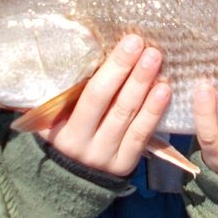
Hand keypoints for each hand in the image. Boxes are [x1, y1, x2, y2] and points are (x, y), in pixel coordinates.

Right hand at [36, 34, 170, 176]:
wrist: (71, 174)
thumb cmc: (64, 128)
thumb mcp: (53, 115)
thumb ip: (61, 92)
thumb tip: (78, 50)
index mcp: (60, 128)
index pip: (91, 95)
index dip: (113, 69)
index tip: (130, 42)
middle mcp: (80, 144)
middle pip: (110, 102)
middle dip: (129, 70)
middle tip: (144, 44)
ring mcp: (103, 156)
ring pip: (127, 116)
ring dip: (144, 86)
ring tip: (156, 60)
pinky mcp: (123, 165)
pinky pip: (141, 135)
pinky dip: (153, 111)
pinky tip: (164, 90)